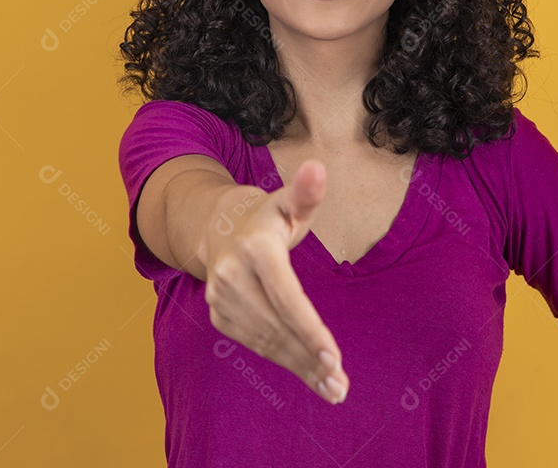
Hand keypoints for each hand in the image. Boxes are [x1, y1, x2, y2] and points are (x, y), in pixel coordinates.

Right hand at [199, 159, 348, 403]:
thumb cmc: (267, 216)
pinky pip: (255, 344)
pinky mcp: (219, 315)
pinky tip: (309, 375)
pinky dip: (284, 362)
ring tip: (333, 389)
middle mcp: (231, 276)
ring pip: (266, 341)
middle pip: (278, 326)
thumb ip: (306, 192)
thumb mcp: (288, 201)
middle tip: (341, 385)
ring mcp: (221, 298)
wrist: (216, 226)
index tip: (333, 357)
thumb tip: (318, 167)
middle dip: (310, 358)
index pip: (287, 296)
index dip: (310, 328)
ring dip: (300, 368)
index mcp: (254, 248)